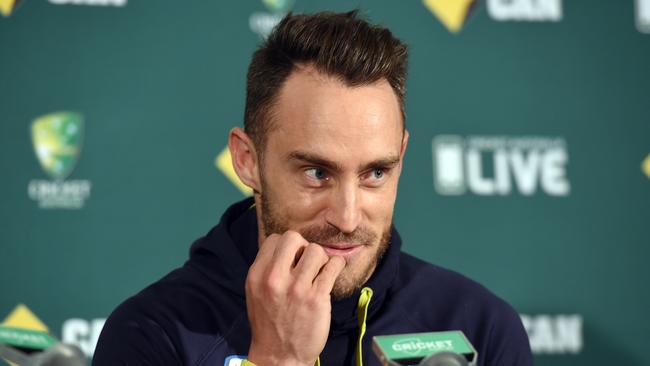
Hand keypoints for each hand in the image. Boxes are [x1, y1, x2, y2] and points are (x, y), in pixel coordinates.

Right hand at [245, 231, 345, 365]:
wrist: (279, 356)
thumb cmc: (270, 322)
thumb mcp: (256, 292)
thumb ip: (267, 268)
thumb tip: (286, 246)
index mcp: (257, 275)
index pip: (275, 239)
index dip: (288, 247)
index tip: (293, 260)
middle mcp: (274, 279)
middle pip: (294, 237)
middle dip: (304, 247)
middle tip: (307, 264)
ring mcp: (296, 288)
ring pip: (316, 250)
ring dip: (321, 260)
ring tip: (319, 274)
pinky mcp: (317, 298)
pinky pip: (333, 266)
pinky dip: (336, 267)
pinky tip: (331, 276)